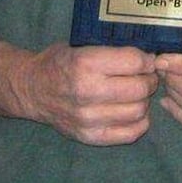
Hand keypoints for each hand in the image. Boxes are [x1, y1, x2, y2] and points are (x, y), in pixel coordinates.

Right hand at [0, 43, 157, 144]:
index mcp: (85, 63)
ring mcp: (88, 118)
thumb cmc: (59, 63)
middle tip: (146, 76)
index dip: (147, 59)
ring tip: (136, 93)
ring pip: (138, 111)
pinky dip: (139, 122)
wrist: (32, 90)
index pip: (134, 62)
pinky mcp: (89, 137)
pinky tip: (132, 111)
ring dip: (143, 100)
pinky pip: (130, 133)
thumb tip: (149, 55)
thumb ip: (112, 50)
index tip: (147, 59)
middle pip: (140, 88)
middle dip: (149, 79)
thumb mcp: (81, 46)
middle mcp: (87, 92)